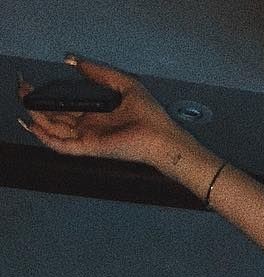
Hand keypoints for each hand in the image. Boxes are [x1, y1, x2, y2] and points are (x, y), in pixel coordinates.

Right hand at [17, 55, 188, 168]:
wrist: (162, 138)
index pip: (67, 105)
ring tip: (24, 106)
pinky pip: (64, 146)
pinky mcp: (91, 148)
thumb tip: (76, 61)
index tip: (32, 84)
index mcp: (96, 113)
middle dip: (38, 106)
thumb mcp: (124, 84)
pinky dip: (48, 139)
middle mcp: (89, 126)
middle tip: (22, 92)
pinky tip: (34, 127)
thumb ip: (100, 73)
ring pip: (56, 131)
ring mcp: (89, 138)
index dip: (49, 96)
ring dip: (38, 121)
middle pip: (57, 118)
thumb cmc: (149, 114)